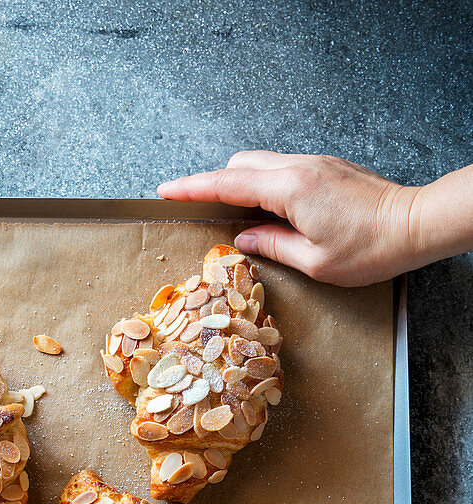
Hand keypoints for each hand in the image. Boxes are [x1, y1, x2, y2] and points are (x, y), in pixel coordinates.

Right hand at [159, 153, 472, 285]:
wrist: (415, 224)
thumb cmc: (371, 249)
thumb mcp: (315, 261)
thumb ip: (274, 245)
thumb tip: (245, 238)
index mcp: (291, 189)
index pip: (229, 183)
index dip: (194, 187)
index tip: (166, 191)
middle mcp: (299, 167)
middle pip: (242, 164)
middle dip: (216, 183)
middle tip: (200, 209)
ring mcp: (315, 163)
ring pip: (262, 164)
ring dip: (243, 184)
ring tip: (236, 215)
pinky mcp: (327, 168)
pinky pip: (283, 169)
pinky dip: (266, 185)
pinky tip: (270, 211)